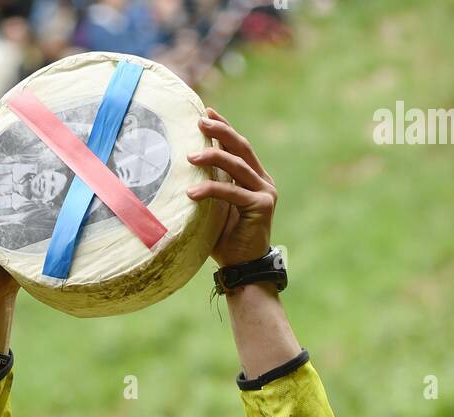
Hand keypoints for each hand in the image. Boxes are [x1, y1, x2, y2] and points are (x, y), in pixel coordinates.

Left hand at [186, 108, 276, 267]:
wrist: (242, 268)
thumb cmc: (226, 240)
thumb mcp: (215, 207)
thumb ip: (212, 185)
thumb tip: (188, 166)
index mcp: (254, 178)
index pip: (239, 147)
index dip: (224, 127)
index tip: (206, 111)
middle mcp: (263, 181)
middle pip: (242, 147)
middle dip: (221, 130)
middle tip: (200, 120)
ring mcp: (265, 192)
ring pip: (237, 166)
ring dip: (213, 156)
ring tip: (190, 155)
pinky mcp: (262, 206)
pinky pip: (232, 192)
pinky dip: (211, 189)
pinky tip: (192, 192)